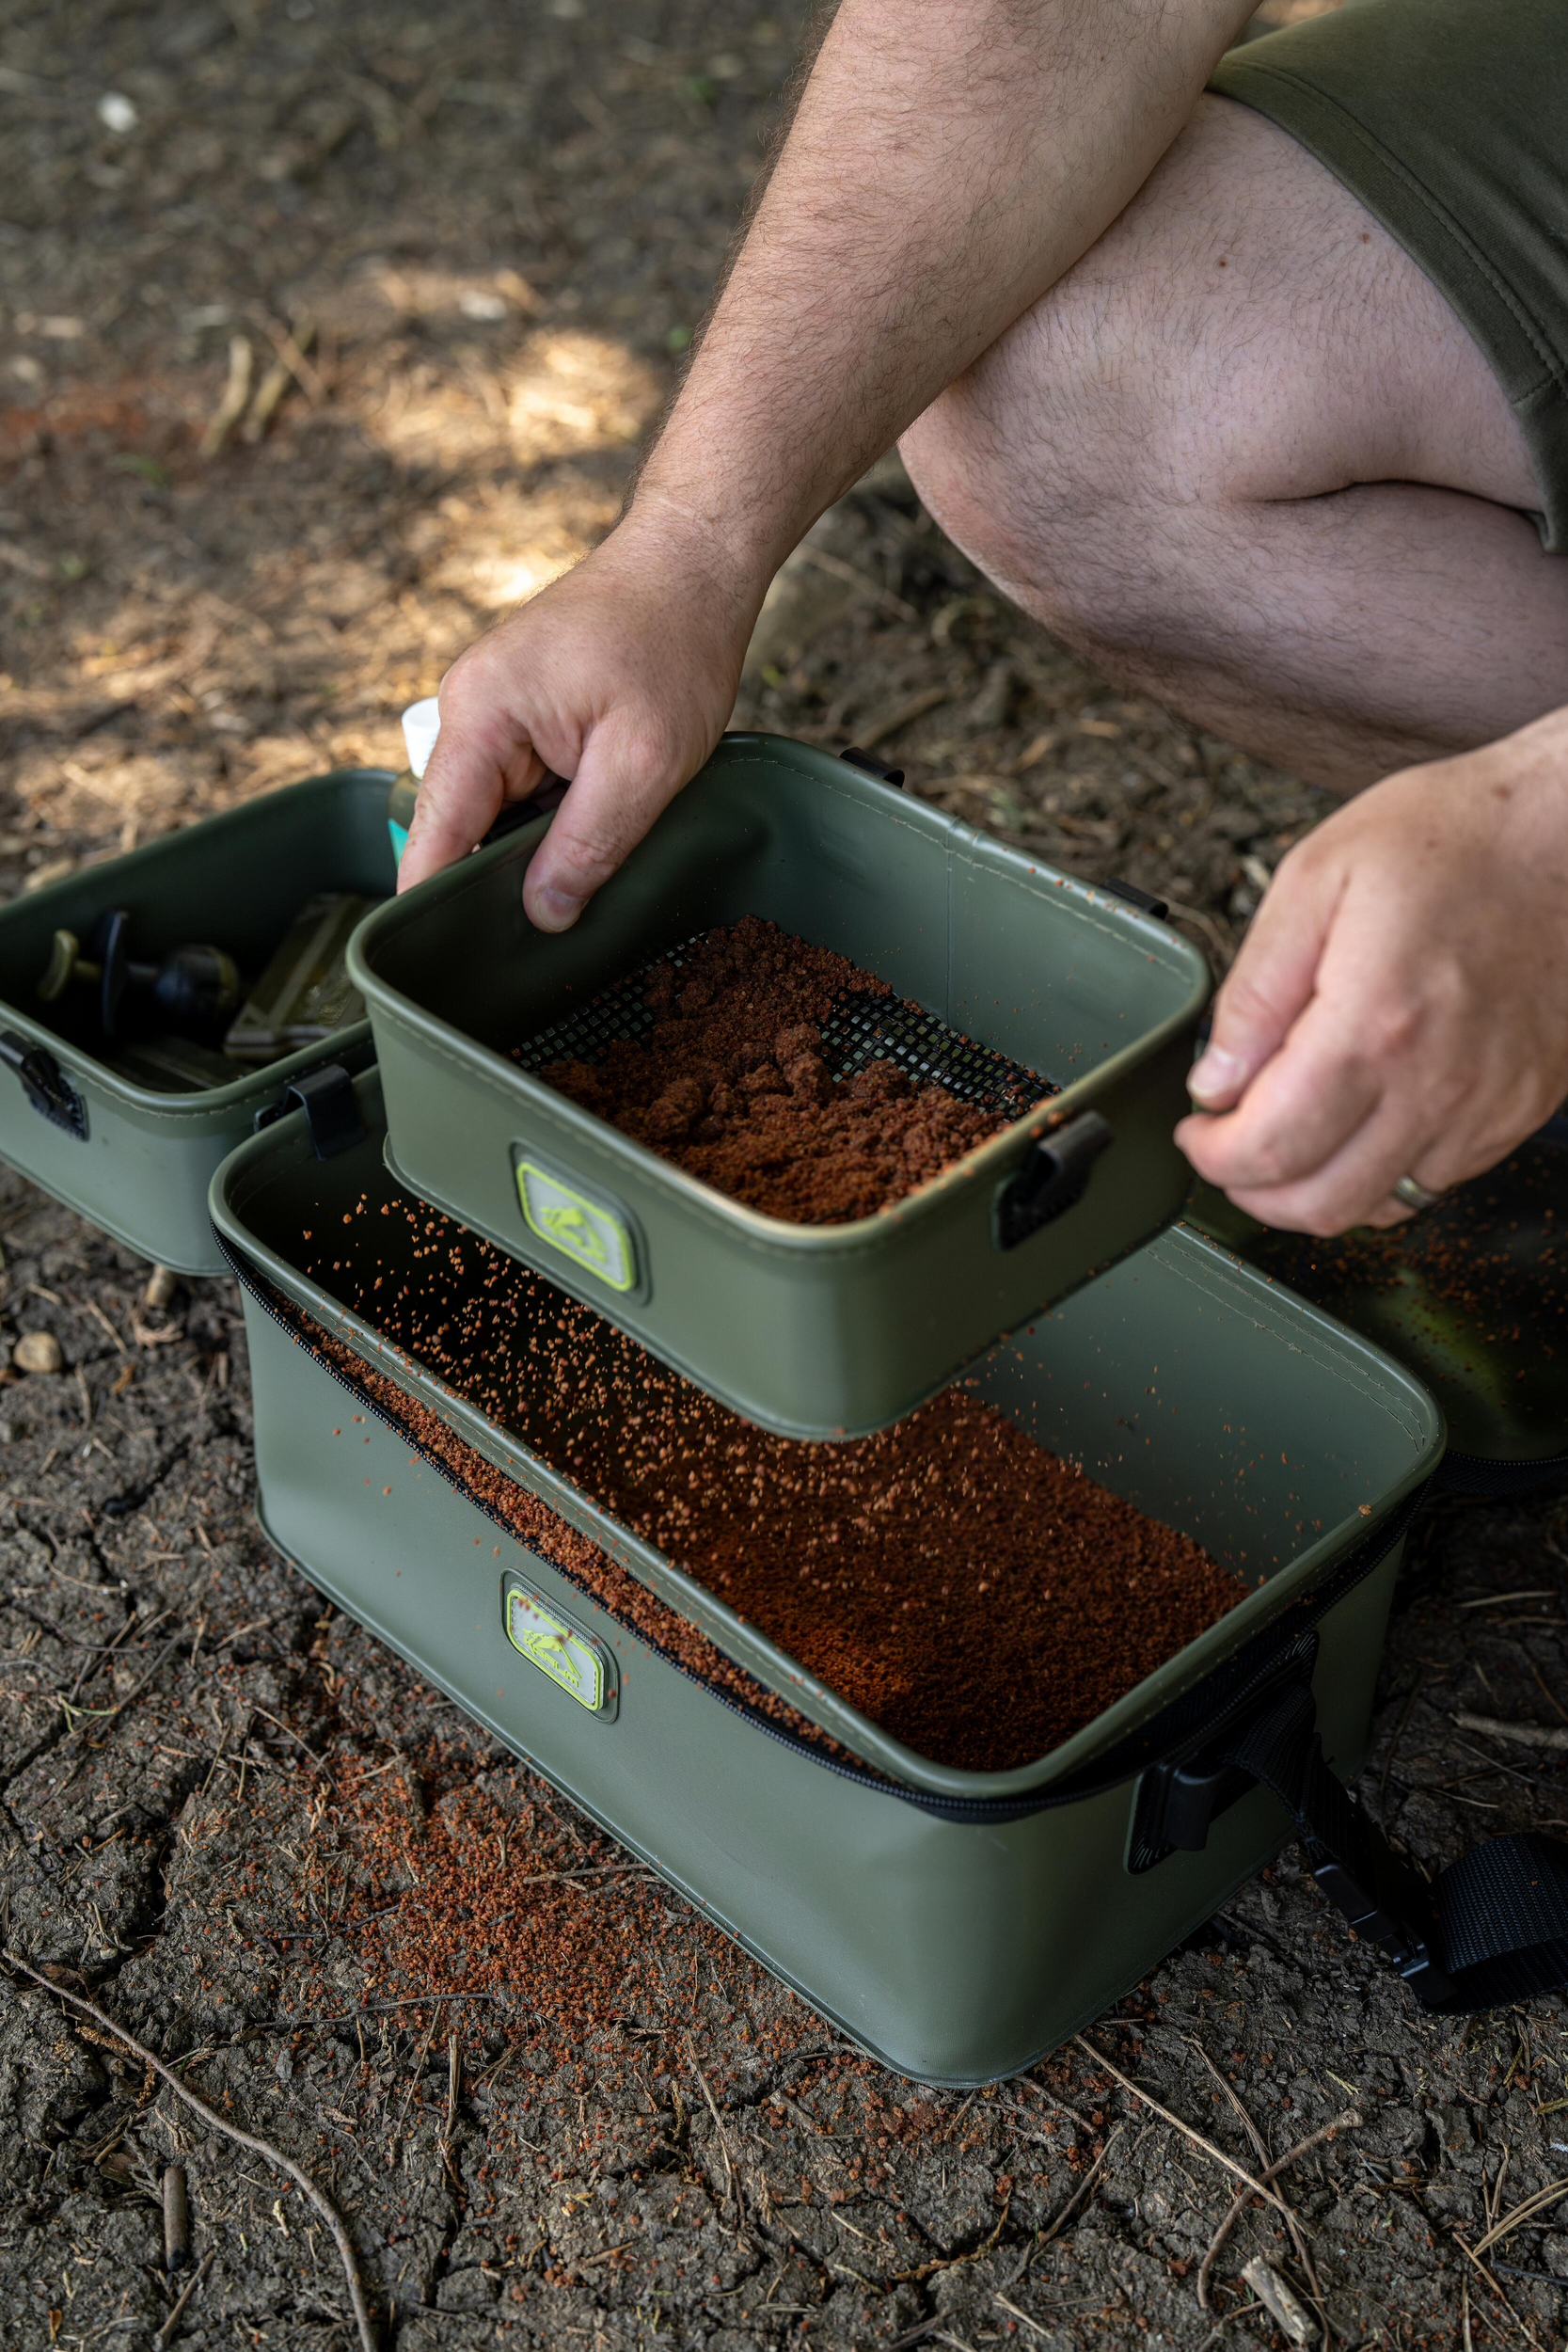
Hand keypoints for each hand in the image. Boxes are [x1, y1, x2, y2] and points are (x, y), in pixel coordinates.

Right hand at [397, 510, 757, 929]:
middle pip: (457, 833)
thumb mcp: (645, 761)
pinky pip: (518, 794)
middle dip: (498, 883)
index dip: (434, 905)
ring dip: (533, 851)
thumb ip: (588, 844)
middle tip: (549, 937)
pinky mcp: (520, 719)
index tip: (445, 969)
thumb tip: (541, 915)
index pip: (432, 836)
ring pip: (491, 819)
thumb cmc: (673, 643)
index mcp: (479, 717)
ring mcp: (491, 715)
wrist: (691, 564)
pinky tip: (590, 834)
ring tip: (582, 878)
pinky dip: (550, 822)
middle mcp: (468, 714)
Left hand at [1176, 704, 1567, 1233]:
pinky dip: (1382, 1171)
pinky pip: (1436, 1180)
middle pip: (1321, 1203)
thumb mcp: (1315, 880)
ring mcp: (1488, 1105)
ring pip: (1380, 1205)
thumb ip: (1254, 992)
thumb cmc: (1453, 839)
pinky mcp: (1521, 1109)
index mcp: (1374, 1024)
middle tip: (1228, 1148)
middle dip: (1252, 1190)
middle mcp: (1437, 1082)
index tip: (1196, 1131)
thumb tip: (1215, 1079)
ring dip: (1317, 1190)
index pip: (1272, 1148)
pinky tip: (1360, 1121)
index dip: (1214, 1156)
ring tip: (1290, 1136)